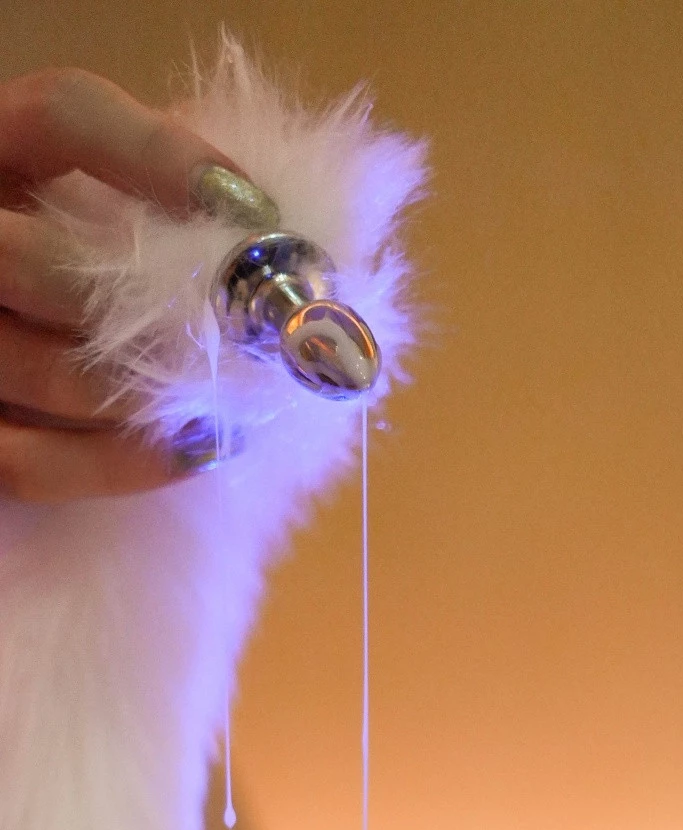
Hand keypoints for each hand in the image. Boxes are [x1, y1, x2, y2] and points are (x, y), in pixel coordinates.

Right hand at [0, 67, 257, 500]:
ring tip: (243, 399)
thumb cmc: (86, 282)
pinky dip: (124, 462)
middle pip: (43, 260)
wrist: (24, 372)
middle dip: (164, 304)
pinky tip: (198, 450)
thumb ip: (158, 199)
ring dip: (161, 394)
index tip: (255, 210)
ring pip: (51, 373)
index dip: (162, 156)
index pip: (63, 115)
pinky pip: (35, 464)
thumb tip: (262, 218)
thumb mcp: (102, 214)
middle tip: (259, 330)